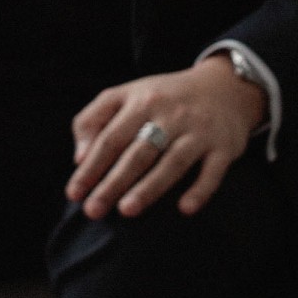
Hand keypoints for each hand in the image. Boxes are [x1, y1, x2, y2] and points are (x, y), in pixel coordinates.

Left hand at [66, 56, 266, 220]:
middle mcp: (170, 114)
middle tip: (93, 210)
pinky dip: (200, 190)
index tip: (74, 193)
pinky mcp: (224, 147)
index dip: (91, 165)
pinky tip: (184, 208)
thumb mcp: (126, 94)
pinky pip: (212, 171)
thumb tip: (79, 158)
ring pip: (172, 161)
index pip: (111, 137)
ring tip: (126, 210)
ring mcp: (198, 131)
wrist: (224, 87)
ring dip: (149, 187)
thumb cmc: (163, 98)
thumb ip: (95, 118)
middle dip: (113, 182)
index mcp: (142, 100)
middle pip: (138, 152)